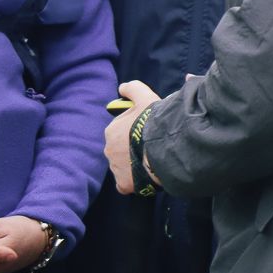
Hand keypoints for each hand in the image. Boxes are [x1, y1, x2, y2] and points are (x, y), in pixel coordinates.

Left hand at [105, 80, 162, 194]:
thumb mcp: (145, 96)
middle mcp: (109, 150)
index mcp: (111, 131)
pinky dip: (134, 182)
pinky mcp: (124, 184)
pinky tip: (146, 176)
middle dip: (132, 149)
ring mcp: (116, 168)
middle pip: (121, 150)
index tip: (148, 132)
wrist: (164, 147)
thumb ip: (132, 88)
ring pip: (124, 167)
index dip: (134, 131)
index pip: (120, 132)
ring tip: (152, 161)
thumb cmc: (154, 121)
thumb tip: (122, 87)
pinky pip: (126, 184)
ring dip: (134, 165)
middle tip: (151, 147)